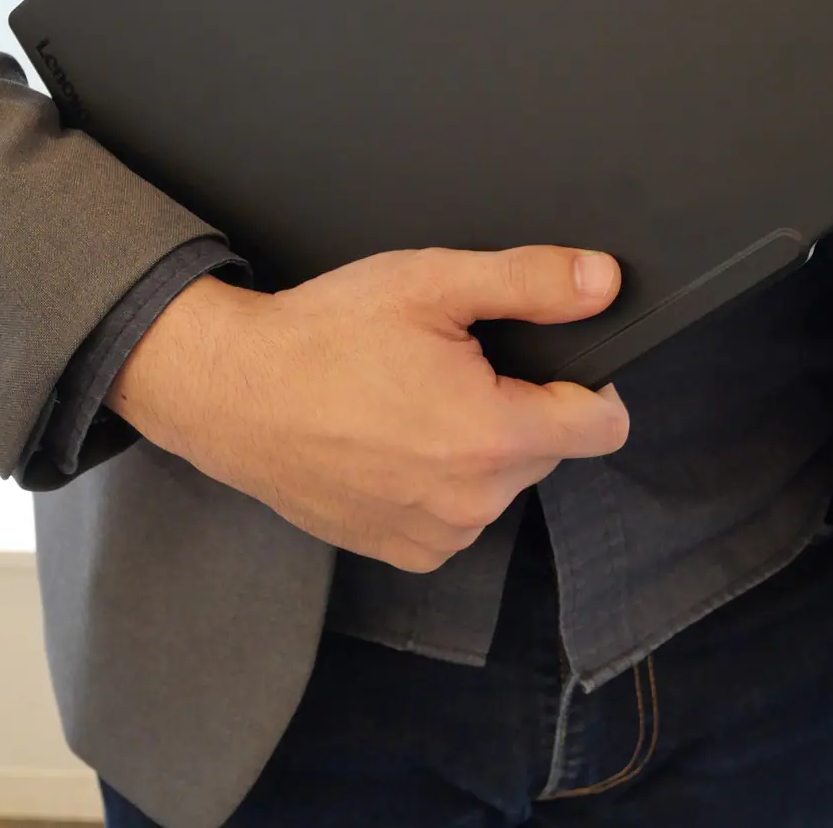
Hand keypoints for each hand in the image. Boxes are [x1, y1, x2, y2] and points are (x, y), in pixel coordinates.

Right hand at [108, 246, 629, 572]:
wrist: (230, 391)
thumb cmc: (321, 336)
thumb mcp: (430, 283)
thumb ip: (529, 282)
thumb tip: (601, 282)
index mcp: (491, 435)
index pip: (602, 428)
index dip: (586, 383)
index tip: (543, 361)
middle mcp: (471, 501)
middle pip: (548, 450)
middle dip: (518, 407)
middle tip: (451, 367)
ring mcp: (436, 534)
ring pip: (501, 483)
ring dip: (478, 447)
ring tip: (412, 402)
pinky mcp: (403, 551)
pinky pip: (457, 514)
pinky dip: (440, 481)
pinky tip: (393, 441)